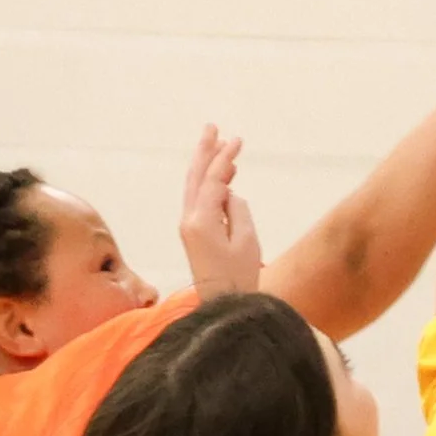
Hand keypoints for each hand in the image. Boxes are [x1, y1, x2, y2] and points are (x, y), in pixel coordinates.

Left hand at [178, 124, 261, 294]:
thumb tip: (229, 194)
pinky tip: (222, 178)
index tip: (237, 140)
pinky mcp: (194, 236)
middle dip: (204, 152)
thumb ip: (238, 209)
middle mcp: (189, 221)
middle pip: (195, 177)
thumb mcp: (247, 240)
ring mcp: (189, 229)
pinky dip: (209, 185)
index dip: (224, 157)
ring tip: (217, 145)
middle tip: (212, 128)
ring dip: (206, 166)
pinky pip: (200, 201)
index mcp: (200, 220)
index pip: (212, 179)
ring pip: (195, 188)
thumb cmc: (240, 278)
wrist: (224, 308)